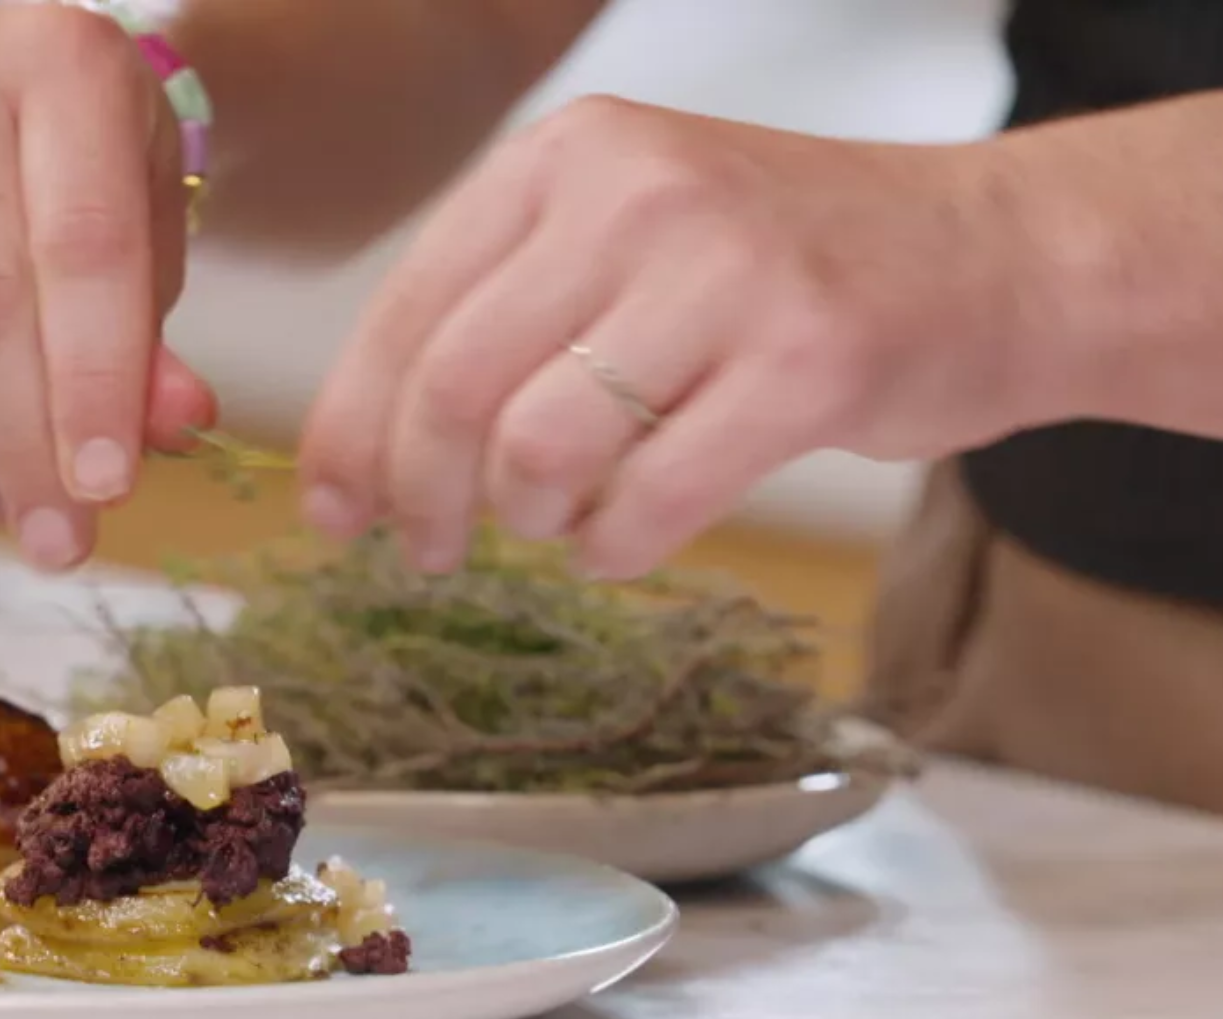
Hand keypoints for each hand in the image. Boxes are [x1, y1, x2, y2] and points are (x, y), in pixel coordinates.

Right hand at [0, 5, 214, 570]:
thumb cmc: (84, 167)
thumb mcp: (148, 229)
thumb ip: (150, 332)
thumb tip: (166, 431)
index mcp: (64, 61)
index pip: (80, 245)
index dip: (90, 380)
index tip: (104, 490)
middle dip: (19, 437)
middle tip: (56, 534)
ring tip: (6, 500)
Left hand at [298, 96, 1027, 577]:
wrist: (997, 254)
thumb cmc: (787, 265)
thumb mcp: (630, 237)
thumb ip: (506, 315)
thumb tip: (366, 454)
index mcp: (568, 157)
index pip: (407, 310)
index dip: (350, 431)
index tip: (332, 511)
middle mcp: (636, 193)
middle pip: (453, 389)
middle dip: (419, 498)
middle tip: (425, 550)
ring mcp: (727, 272)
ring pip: (540, 450)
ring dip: (529, 518)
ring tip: (560, 518)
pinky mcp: (807, 363)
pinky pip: (648, 503)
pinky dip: (613, 547)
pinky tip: (621, 539)